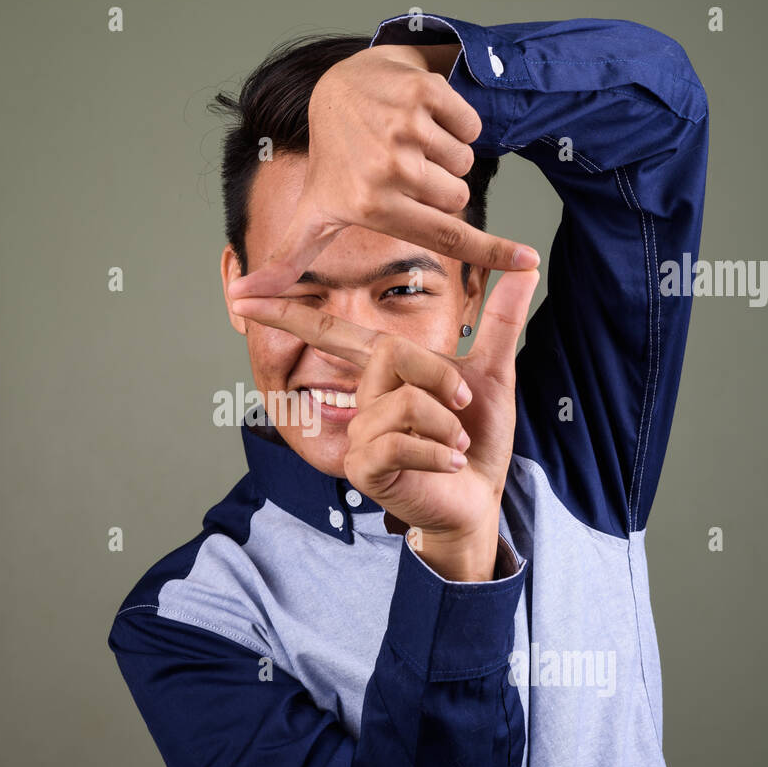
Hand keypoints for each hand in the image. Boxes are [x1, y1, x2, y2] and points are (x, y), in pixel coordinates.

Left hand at [227, 43, 538, 301]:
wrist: (340, 87)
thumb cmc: (333, 163)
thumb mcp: (311, 213)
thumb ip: (287, 260)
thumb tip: (240, 302)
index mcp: (369, 204)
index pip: (442, 236)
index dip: (492, 251)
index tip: (529, 261)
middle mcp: (386, 168)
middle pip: (457, 197)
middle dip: (439, 189)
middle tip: (406, 172)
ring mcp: (405, 128)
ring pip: (464, 162)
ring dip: (446, 157)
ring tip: (410, 146)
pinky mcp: (423, 94)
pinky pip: (470, 126)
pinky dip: (457, 125)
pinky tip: (422, 121)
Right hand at [231, 268, 539, 581]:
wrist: (480, 499)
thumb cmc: (476, 442)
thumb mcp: (493, 373)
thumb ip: (499, 319)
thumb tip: (526, 267)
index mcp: (381, 371)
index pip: (328, 332)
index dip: (285, 312)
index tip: (241, 296)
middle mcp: (362, 398)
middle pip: (390, 352)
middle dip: (440, 376)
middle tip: (461, 407)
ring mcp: (359, 434)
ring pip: (403, 399)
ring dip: (445, 424)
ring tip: (456, 446)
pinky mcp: (364, 468)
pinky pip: (400, 441)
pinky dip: (438, 452)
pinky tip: (449, 466)